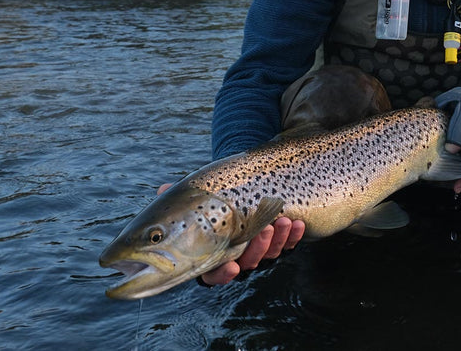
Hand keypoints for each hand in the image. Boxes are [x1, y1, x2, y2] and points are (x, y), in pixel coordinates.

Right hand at [156, 184, 305, 285]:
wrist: (235, 186)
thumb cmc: (208, 197)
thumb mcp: (193, 196)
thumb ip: (178, 198)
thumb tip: (162, 190)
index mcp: (210, 255)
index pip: (214, 274)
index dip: (223, 274)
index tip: (233, 266)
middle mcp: (235, 257)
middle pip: (248, 264)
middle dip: (258, 249)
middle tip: (265, 230)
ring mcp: (257, 250)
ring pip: (270, 255)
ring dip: (278, 240)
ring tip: (283, 220)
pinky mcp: (277, 241)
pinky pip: (287, 245)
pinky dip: (293, 237)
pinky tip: (298, 224)